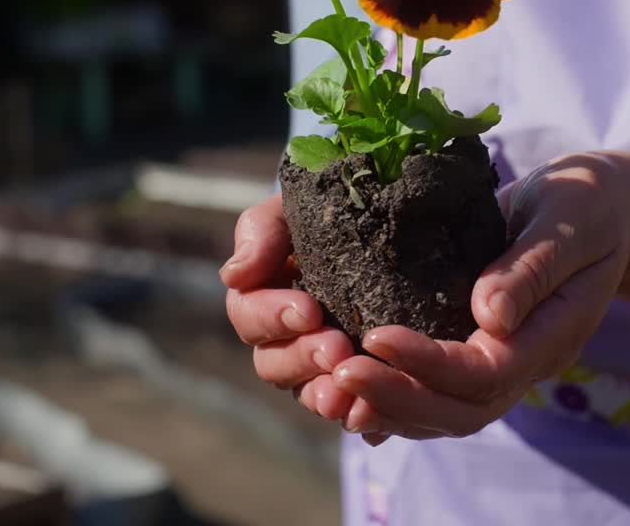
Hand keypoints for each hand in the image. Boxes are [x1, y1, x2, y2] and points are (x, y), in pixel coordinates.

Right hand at [221, 195, 357, 421]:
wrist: (395, 220)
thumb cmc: (335, 211)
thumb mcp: (296, 208)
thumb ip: (262, 232)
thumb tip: (234, 275)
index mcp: (264, 296)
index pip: (250, 316)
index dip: (273, 317)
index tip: (309, 311)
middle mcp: (285, 337)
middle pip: (274, 363)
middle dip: (302, 358)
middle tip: (336, 349)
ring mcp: (320, 365)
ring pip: (307, 392)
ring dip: (322, 395)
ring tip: (346, 396)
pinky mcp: (360, 382)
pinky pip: (350, 409)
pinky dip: (357, 416)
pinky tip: (370, 419)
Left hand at [330, 153, 629, 444]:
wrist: (600, 208)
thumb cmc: (588, 204)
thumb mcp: (569, 222)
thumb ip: (531, 268)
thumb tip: (488, 315)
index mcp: (551, 337)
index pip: (484, 373)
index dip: (429, 364)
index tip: (376, 336)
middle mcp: (523, 363)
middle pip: (458, 410)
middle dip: (396, 397)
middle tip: (338, 372)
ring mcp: (500, 362)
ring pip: (441, 414)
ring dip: (386, 407)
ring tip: (330, 387)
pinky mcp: (475, 350)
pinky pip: (432, 393)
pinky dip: (390, 399)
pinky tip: (347, 394)